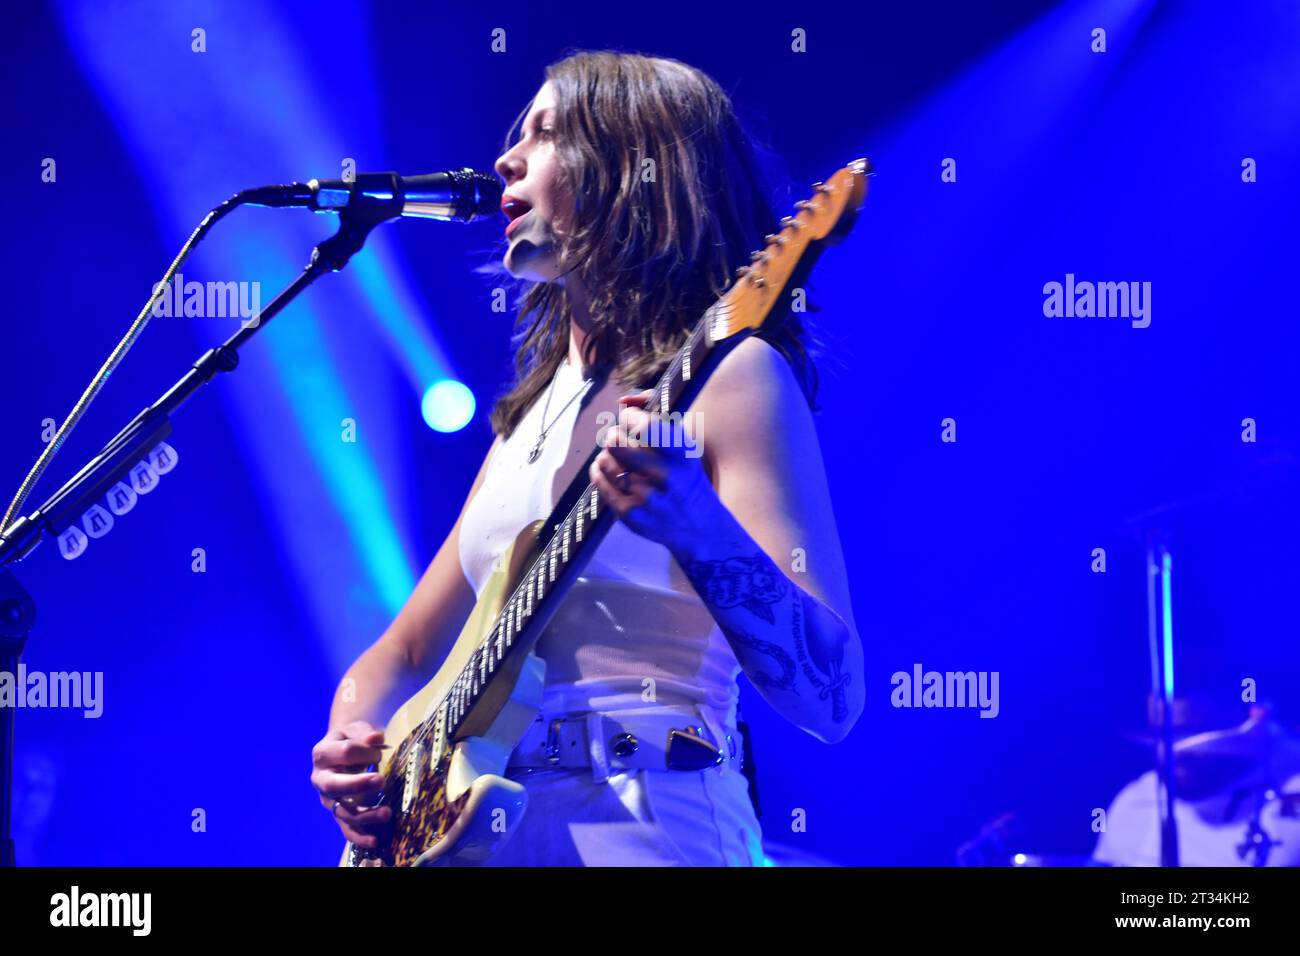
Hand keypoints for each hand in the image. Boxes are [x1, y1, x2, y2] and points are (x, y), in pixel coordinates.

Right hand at [310, 720, 391, 848]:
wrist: (343, 748)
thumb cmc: (351, 738)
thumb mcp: (355, 729)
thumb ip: (364, 733)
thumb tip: (376, 738)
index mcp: (322, 754)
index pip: (345, 752)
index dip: (366, 751)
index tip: (380, 751)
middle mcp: (320, 779)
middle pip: (334, 785)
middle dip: (357, 785)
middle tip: (380, 781)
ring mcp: (329, 799)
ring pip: (342, 811)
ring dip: (364, 815)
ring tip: (387, 813)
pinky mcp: (338, 814)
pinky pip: (346, 829)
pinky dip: (359, 837)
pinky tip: (374, 840)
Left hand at [589, 388, 718, 552]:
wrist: (699, 527)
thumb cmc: (685, 477)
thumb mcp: (683, 446)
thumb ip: (656, 415)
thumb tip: (624, 401)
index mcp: (681, 453)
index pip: (643, 424)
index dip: (629, 417)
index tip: (629, 418)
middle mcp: (666, 475)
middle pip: (616, 441)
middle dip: (613, 436)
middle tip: (619, 439)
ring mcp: (647, 497)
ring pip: (605, 460)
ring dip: (606, 455)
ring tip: (617, 458)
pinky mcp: (632, 515)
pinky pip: (600, 483)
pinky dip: (599, 472)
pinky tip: (608, 471)